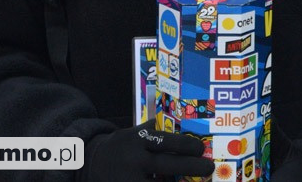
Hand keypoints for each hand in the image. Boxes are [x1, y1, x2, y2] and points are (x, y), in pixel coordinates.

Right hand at [78, 119, 213, 180]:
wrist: (92, 162)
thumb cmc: (124, 145)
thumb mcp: (137, 131)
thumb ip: (158, 129)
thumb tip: (189, 126)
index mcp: (138, 139)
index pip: (166, 141)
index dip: (187, 145)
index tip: (201, 148)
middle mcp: (134, 159)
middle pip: (168, 164)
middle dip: (192, 166)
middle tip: (209, 168)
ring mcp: (130, 179)